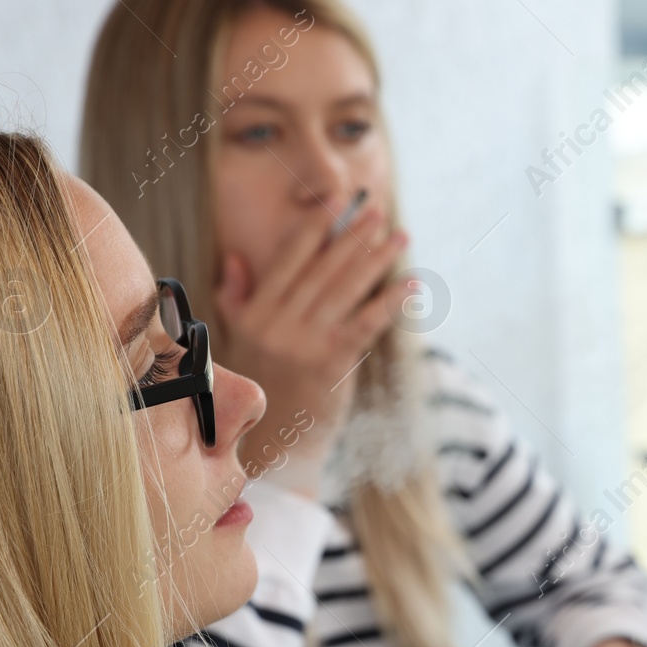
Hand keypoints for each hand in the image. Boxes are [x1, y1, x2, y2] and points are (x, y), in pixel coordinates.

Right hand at [214, 203, 410, 482]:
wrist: (273, 444)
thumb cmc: (263, 388)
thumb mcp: (240, 340)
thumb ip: (238, 298)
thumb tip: (236, 257)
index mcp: (256, 312)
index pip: (288, 260)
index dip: (314, 228)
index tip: (336, 202)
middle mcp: (278, 323)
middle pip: (322, 269)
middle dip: (352, 238)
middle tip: (376, 212)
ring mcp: (303, 343)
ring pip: (345, 291)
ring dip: (376, 261)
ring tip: (400, 238)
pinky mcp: (330, 364)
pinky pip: (365, 325)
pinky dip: (389, 303)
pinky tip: (411, 286)